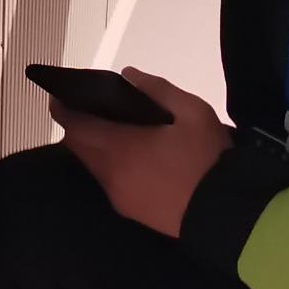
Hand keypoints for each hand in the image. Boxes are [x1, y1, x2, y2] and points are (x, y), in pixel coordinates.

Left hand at [53, 68, 232, 238]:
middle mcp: (111, 174)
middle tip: (92, 109)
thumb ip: (157, 89)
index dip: (64, 109)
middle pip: (80, 148)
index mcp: (120, 147)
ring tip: (115, 130)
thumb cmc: (207, 157)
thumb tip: (128, 77)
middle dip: (78, 127)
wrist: (227, 212)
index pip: (76, 126)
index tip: (61, 95)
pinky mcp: (132, 212)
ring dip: (95, 147)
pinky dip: (110, 165)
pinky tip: (132, 157)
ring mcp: (120, 197)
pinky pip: (110, 182)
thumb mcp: (192, 111)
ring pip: (94, 167)